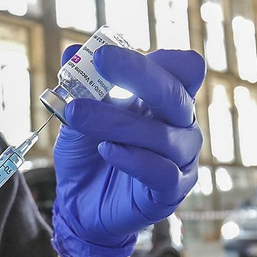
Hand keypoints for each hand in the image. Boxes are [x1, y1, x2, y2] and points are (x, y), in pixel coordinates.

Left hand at [50, 46, 204, 256]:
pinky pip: (162, 171)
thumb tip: (71, 51)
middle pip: (176, 93)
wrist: (80, 205)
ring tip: (79, 114)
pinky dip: (133, 158)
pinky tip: (107, 150)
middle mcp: (181, 125)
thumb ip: (80, 86)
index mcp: (166, 99)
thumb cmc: (88, 153)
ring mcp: (181, 158)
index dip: (160, 57)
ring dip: (117, 121)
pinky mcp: (172, 190)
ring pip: (162, 134)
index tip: (116, 51)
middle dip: (138, 73)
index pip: (185, 68)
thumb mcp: (78, 115)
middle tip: (102, 61)